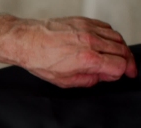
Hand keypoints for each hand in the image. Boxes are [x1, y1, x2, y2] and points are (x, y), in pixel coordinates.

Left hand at [12, 17, 137, 87]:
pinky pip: (106, 28)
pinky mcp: (83, 21)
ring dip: (121, 49)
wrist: (25, 41)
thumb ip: (86, 80)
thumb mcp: (62, 81)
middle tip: (127, 69)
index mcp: (86, 58)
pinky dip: (111, 36)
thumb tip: (100, 78)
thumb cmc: (38, 59)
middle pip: (122, 51)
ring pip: (117, 38)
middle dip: (127, 62)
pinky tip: (106, 44)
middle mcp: (90, 42)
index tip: (119, 76)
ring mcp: (88, 29)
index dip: (121, 73)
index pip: (119, 65)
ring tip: (117, 57)